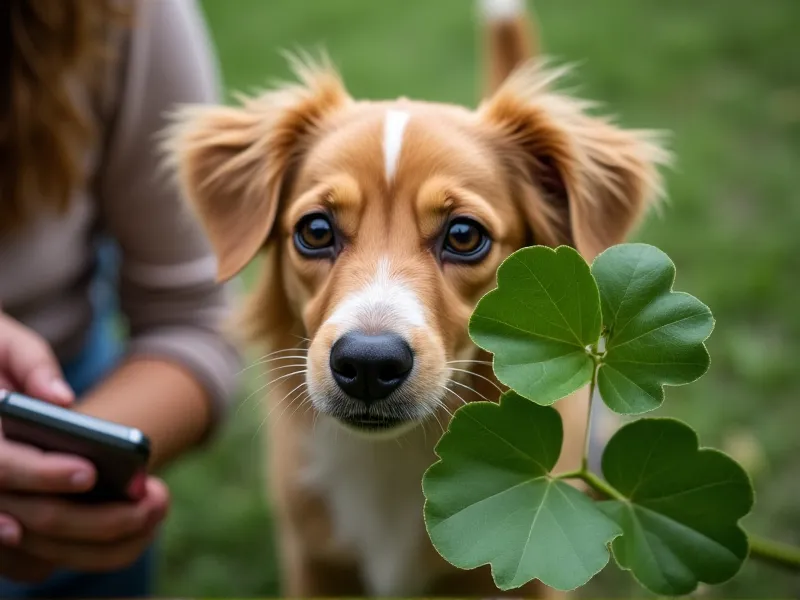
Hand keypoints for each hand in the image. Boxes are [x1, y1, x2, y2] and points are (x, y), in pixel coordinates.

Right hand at [0, 313, 168, 578]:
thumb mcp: (7, 344)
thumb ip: (30, 364)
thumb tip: (61, 400)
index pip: (2, 467)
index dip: (44, 474)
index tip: (90, 472)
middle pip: (26, 517)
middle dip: (89, 518)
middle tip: (145, 505)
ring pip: (35, 546)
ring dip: (95, 542)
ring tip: (151, 514)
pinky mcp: (6, 521)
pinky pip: (34, 559)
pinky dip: (83, 552)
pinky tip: (132, 532)